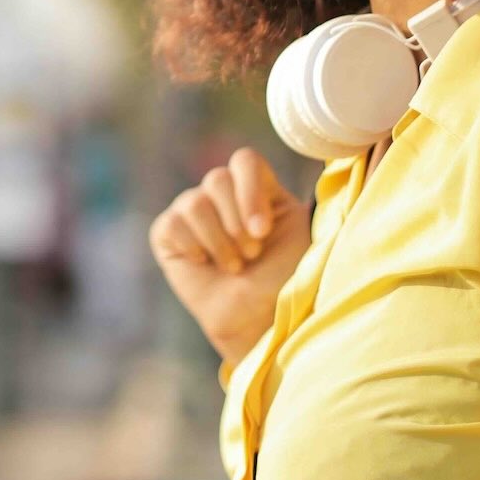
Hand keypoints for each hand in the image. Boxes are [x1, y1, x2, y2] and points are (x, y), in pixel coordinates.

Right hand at [150, 147, 311, 365]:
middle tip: (252, 255)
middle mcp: (223, 193)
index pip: (244, 160)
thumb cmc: (284, 277)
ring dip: (219, 242)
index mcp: (257, 186)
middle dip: (236, 224)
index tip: (262, 231)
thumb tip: (310, 180)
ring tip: (235, 265)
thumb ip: (290, 198)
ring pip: (195, 202)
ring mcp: (193, 211)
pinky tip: (205, 264)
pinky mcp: (168, 233)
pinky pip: (172, 224)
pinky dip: (194, 247)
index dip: (250, 192)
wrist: (259, 318)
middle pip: (217, 178)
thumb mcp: (299, 232)